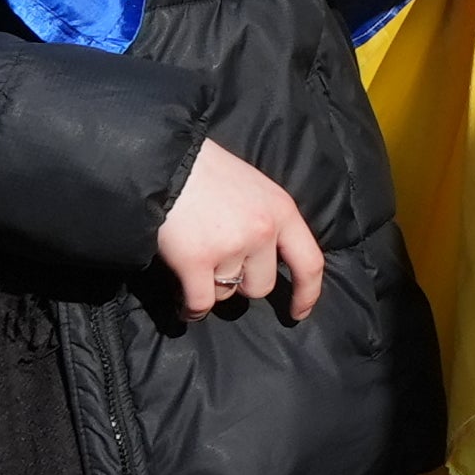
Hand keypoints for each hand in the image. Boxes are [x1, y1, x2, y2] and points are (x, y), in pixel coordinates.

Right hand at [156, 139, 325, 318]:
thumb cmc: (207, 172)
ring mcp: (230, 246)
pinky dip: (192, 311)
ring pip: (226, 294)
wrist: (164, 162)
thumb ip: (267, 221)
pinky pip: (201, 304)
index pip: (309, 262)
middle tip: (218, 263)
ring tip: (194, 260)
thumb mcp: (255, 188)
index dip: (306, 293)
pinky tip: (186, 308)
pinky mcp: (196, 261)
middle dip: (240, 283)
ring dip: (211, 286)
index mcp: (281, 210)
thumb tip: (269, 261)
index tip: (298, 313)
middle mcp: (262, 230)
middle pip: (261, 286)